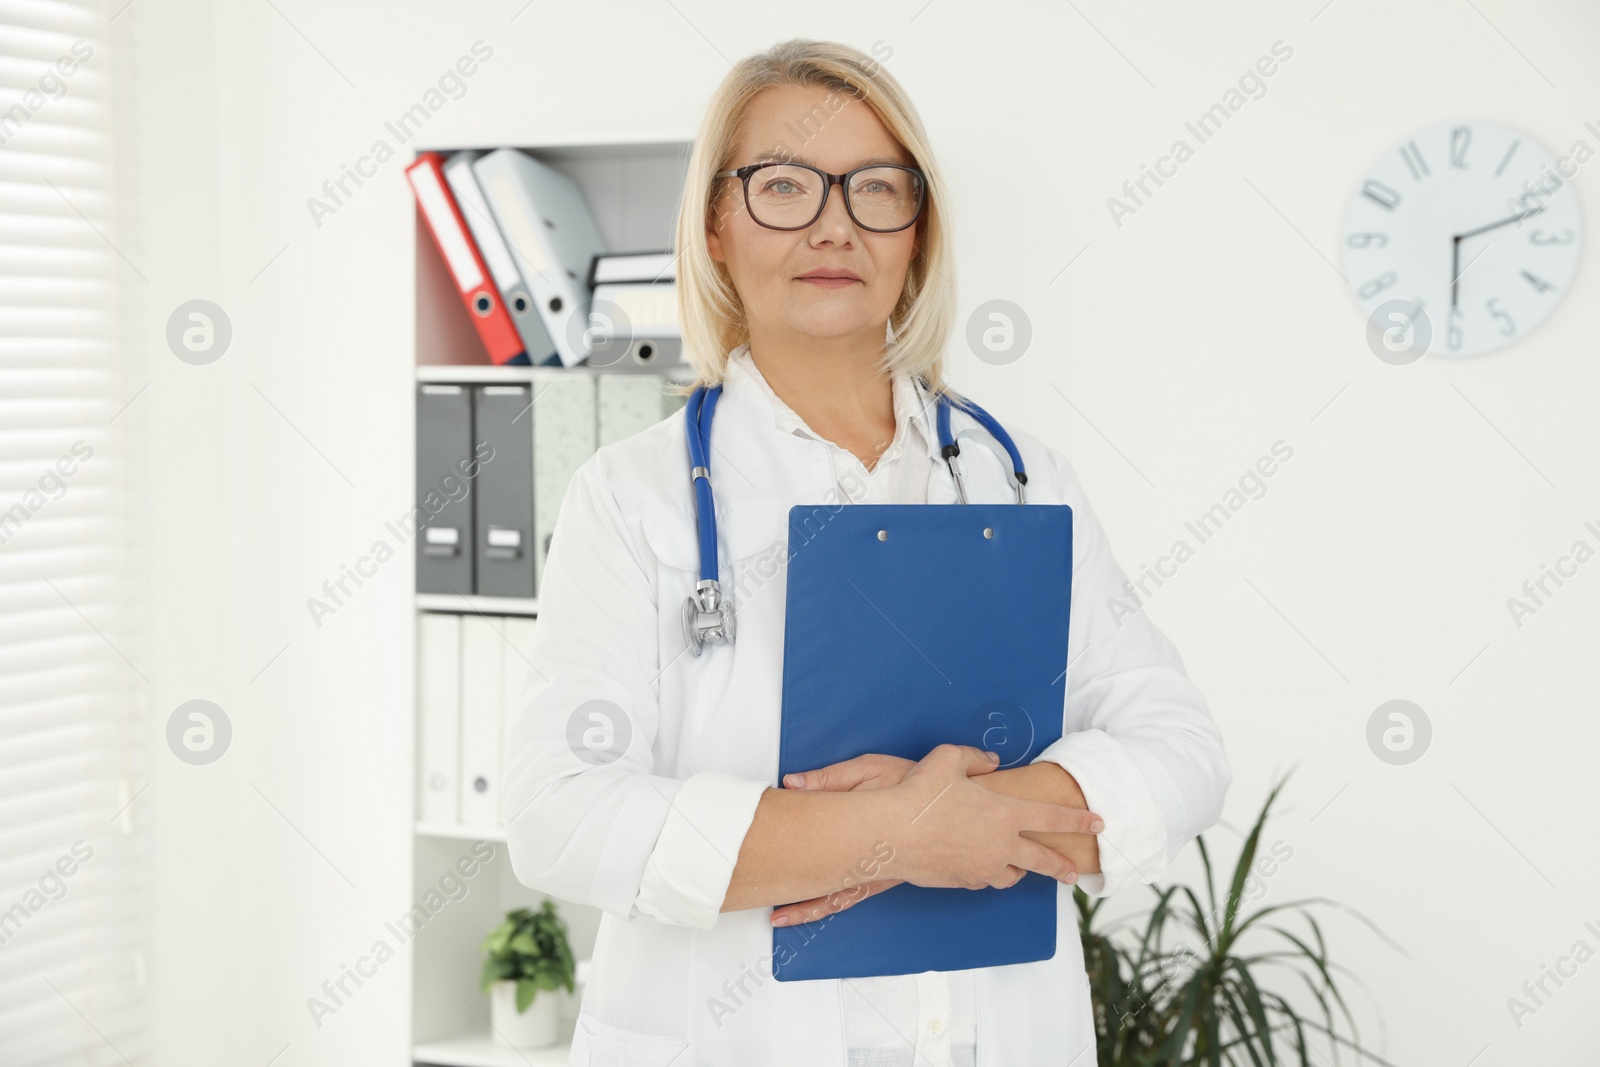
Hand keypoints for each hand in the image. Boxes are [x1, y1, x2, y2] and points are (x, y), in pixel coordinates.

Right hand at [770, 744, 1102, 926]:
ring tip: (1019, 866)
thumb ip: (974, 758)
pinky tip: (978, 866)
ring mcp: (982, 868)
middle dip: (1061, 866)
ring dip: (1018, 868)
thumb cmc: (919, 793)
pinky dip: (986, 873)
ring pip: (1011, 874)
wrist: (890, 833)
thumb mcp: (948, 759)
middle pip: (1042, 859)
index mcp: (1005, 813)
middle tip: (1074, 873)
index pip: (1052, 816)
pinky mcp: (962, 882)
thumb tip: (990, 761)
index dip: (1077, 819)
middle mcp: (1000, 845)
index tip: (1098, 823)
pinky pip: (982, 879)